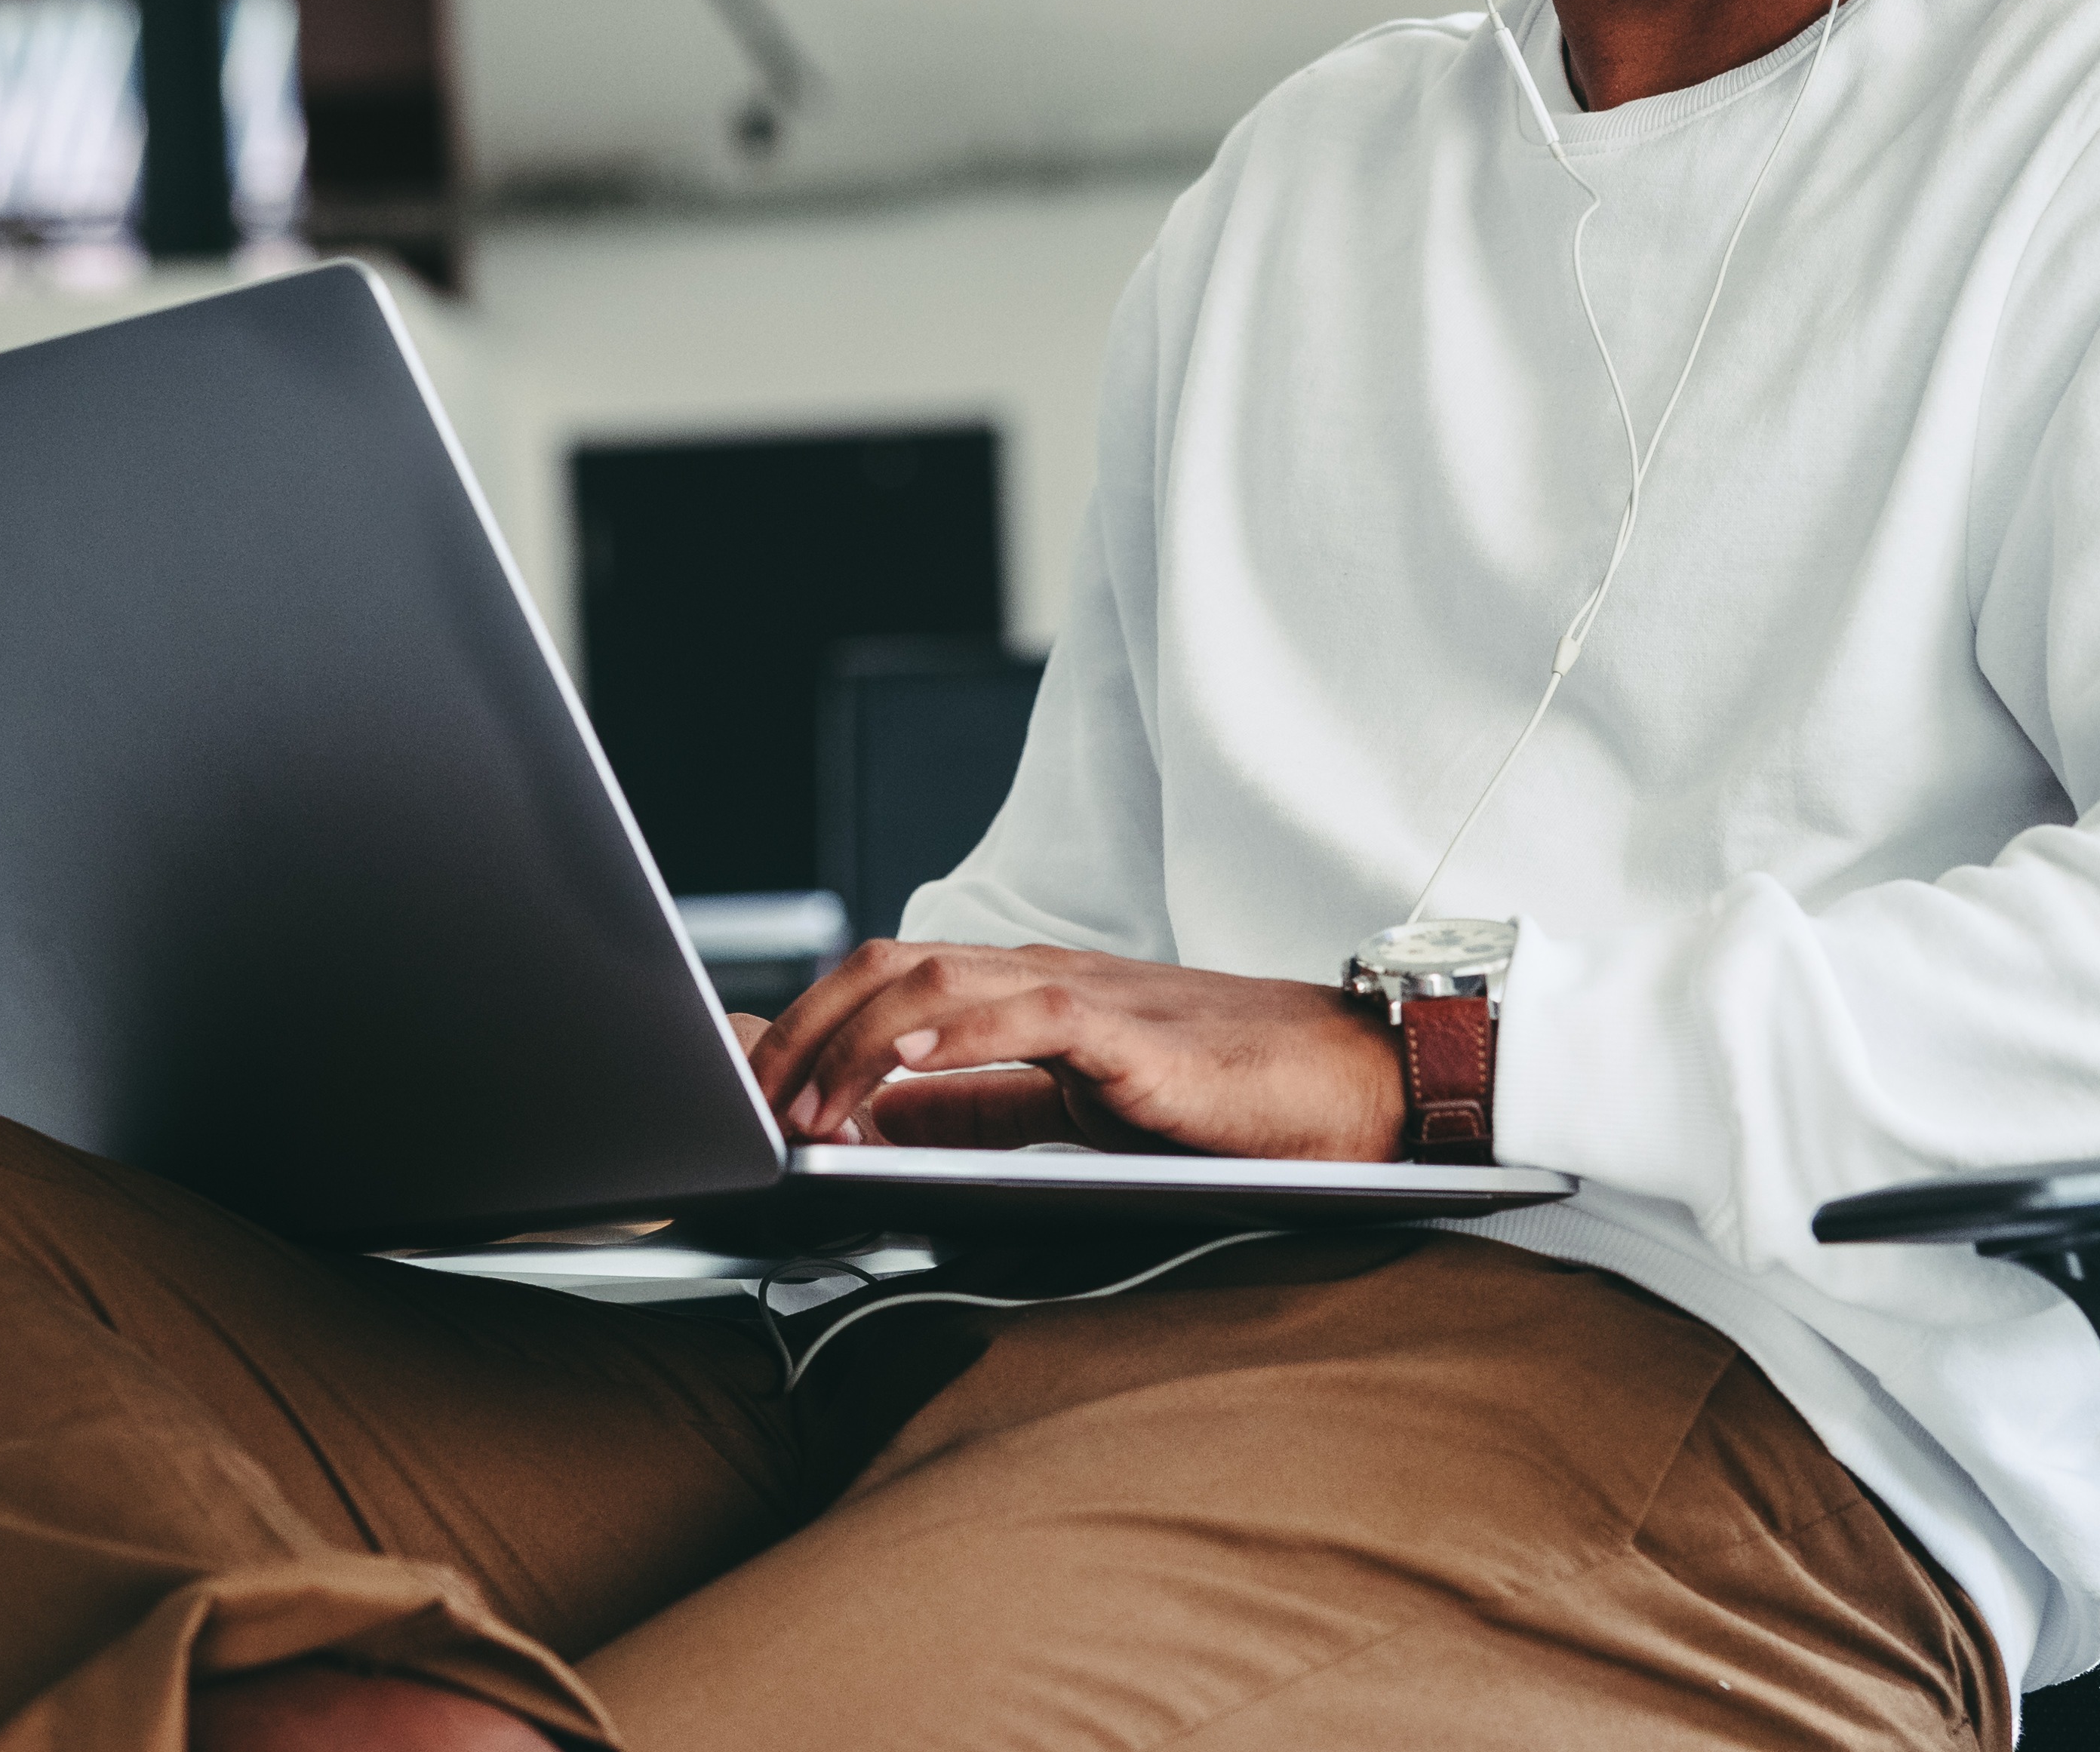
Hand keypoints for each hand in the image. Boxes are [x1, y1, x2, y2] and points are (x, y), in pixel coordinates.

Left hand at [748, 940, 1404, 1162]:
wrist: (1356, 1087)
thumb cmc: (1227, 1105)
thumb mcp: (1072, 1112)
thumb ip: (977, 1111)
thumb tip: (873, 1132)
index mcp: (1023, 994)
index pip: (885, 980)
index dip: (803, 1023)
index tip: (743, 1082)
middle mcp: (1042, 978)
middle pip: (884, 968)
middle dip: (799, 1032)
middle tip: (747, 1104)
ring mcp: (1086, 997)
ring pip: (933, 980)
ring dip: (849, 1041)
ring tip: (799, 1105)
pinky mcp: (1132, 1034)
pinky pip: (1025, 1014)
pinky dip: (950, 1034)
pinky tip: (898, 1063)